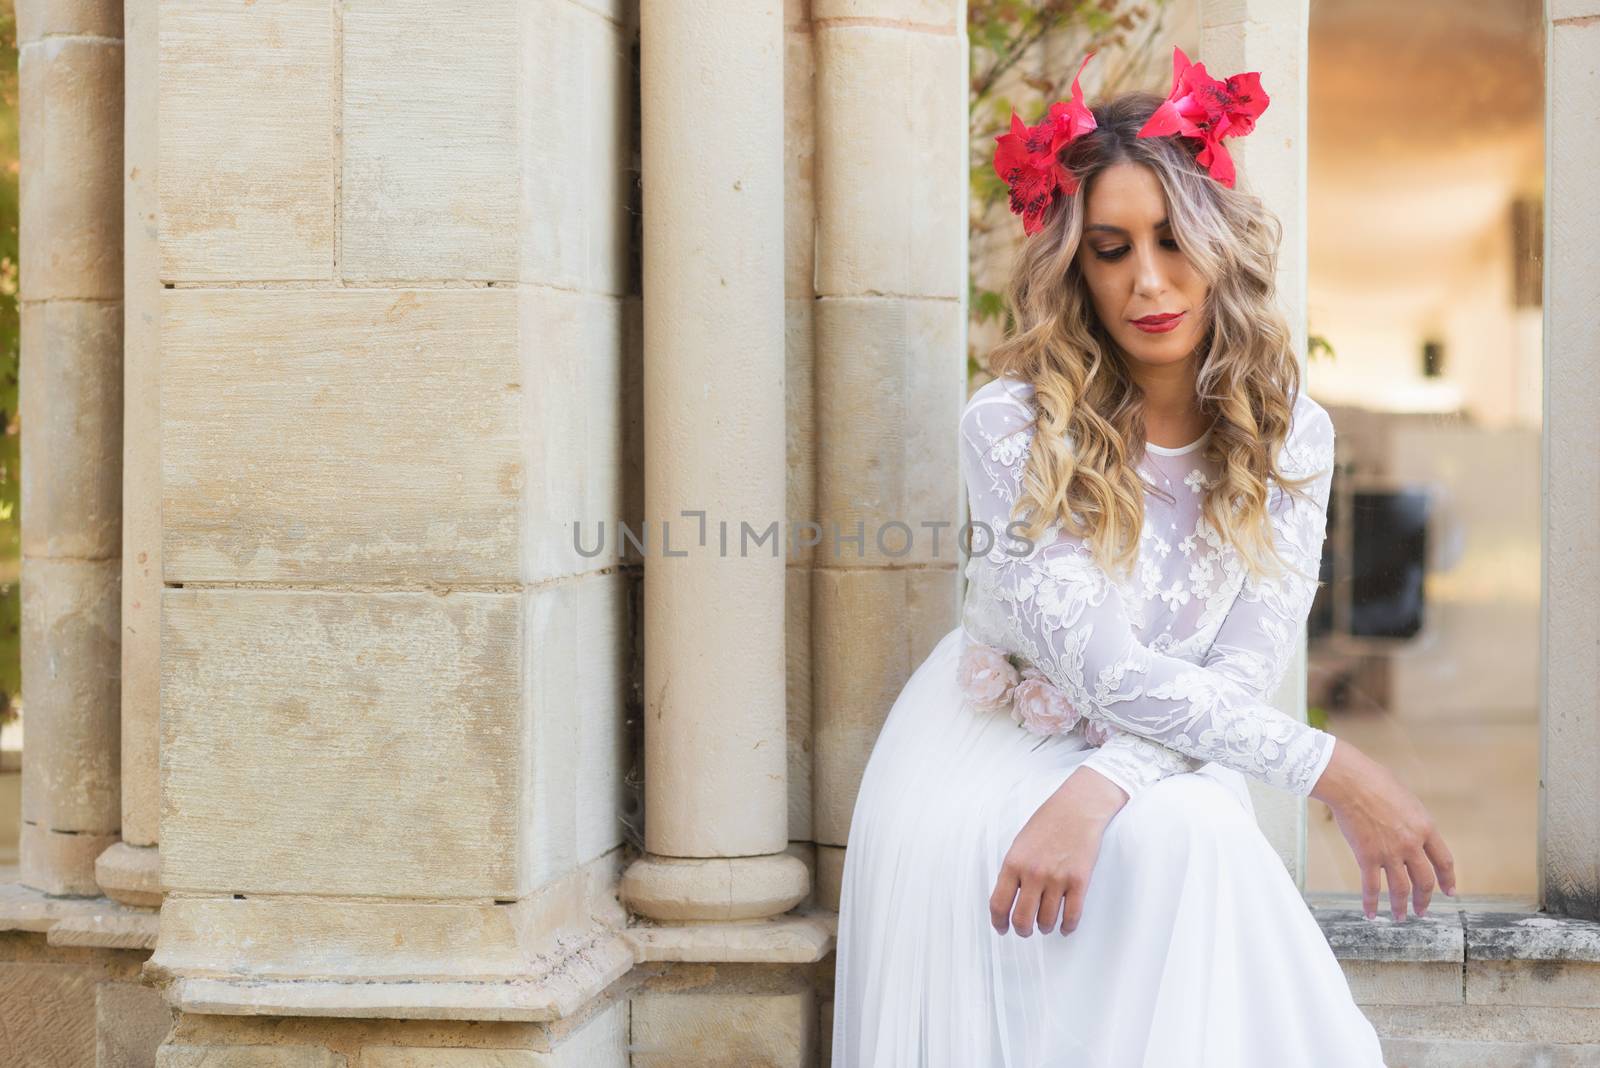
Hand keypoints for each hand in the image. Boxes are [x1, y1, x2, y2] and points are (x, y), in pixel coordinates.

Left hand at [989, 765, 1127, 937]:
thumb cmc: (1047, 823)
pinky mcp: (1079, 881)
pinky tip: (1065, 926)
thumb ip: (1013, 872)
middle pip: (1022, 919)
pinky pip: (1072, 915)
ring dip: (1044, 927)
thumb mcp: (1020, 844)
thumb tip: (1008, 900)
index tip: (1002, 928)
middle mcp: (1033, 874)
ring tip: (1045, 924)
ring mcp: (1057, 879)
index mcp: (1014, 863)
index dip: (998, 922)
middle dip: (1022, 931)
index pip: (999, 904)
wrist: (1077, 808)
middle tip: (1025, 931)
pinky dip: (1067, 926)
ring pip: (1047, 920)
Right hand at [1310, 738, 1457, 920]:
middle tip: (1422, 910)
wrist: (1351, 783)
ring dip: (1402, 906)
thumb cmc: (1375, 781)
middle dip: (1425, 899)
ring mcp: (1390, 853)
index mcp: (1425, 828)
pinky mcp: (1367, 857)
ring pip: (1401, 889)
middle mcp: (1411, 845)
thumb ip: (1412, 818)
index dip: (1448, 879)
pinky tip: (1371, 913)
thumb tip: (1409, 827)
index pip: (1443, 861)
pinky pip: (1371, 887)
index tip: (1449, 891)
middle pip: (1425, 880)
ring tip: (1401, 917)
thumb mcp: (1406, 798)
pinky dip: (1371, 903)